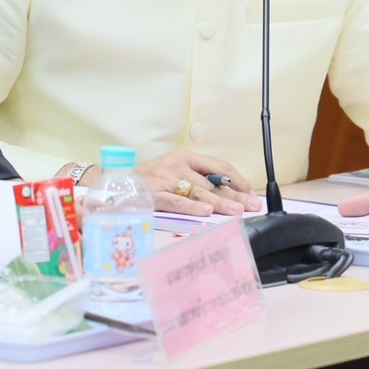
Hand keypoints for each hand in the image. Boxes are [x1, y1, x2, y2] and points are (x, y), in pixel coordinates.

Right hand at [134, 151, 260, 216]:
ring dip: (220, 202)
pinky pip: (177, 201)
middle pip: (213, 182)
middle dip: (236, 195)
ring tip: (237, 210)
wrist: (115, 183)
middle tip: (252, 204)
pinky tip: (206, 211)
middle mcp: (178, 165)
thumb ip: (195, 178)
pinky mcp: (155, 194)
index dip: (237, 179)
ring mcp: (166, 179)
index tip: (250, 191)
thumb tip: (225, 194)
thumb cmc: (148, 179)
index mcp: (185, 157)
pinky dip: (192, 206)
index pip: (218, 166)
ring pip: (199, 192)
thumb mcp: (172, 170)